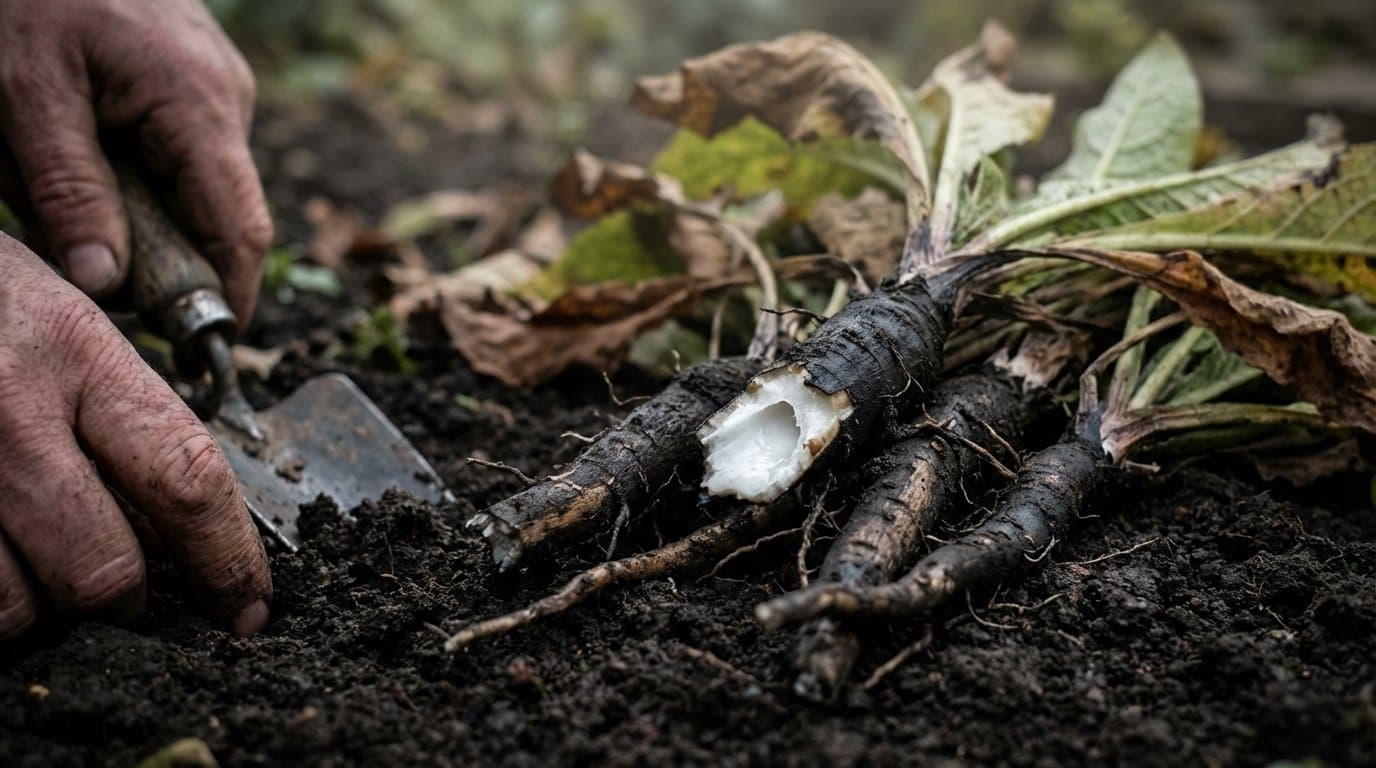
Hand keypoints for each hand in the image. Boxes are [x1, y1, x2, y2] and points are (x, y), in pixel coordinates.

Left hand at [0, 0, 271, 324]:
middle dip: (154, 248)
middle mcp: (225, 99)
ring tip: (51, 173)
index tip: (201, 349)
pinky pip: (176, 153)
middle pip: (216, 215)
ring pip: (191, 186)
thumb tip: (105, 283)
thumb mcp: (23, 92)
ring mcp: (215, 88)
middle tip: (81, 253)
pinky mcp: (193, 81)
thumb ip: (65, 190)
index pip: (240, 231)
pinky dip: (129, 171)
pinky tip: (72, 145)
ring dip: (133, 205)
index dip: (228, 297)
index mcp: (197, 105)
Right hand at [0, 236, 271, 639]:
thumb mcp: (64, 322)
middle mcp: (10, 408)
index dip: (228, 559)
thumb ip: (125, 410)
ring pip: (15, 608)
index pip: (186, 479)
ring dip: (39, 610)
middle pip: (101, 570)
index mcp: (78, 353)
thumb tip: (181, 524)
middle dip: (125, 602)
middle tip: (125, 593)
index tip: (249, 606)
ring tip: (38, 564)